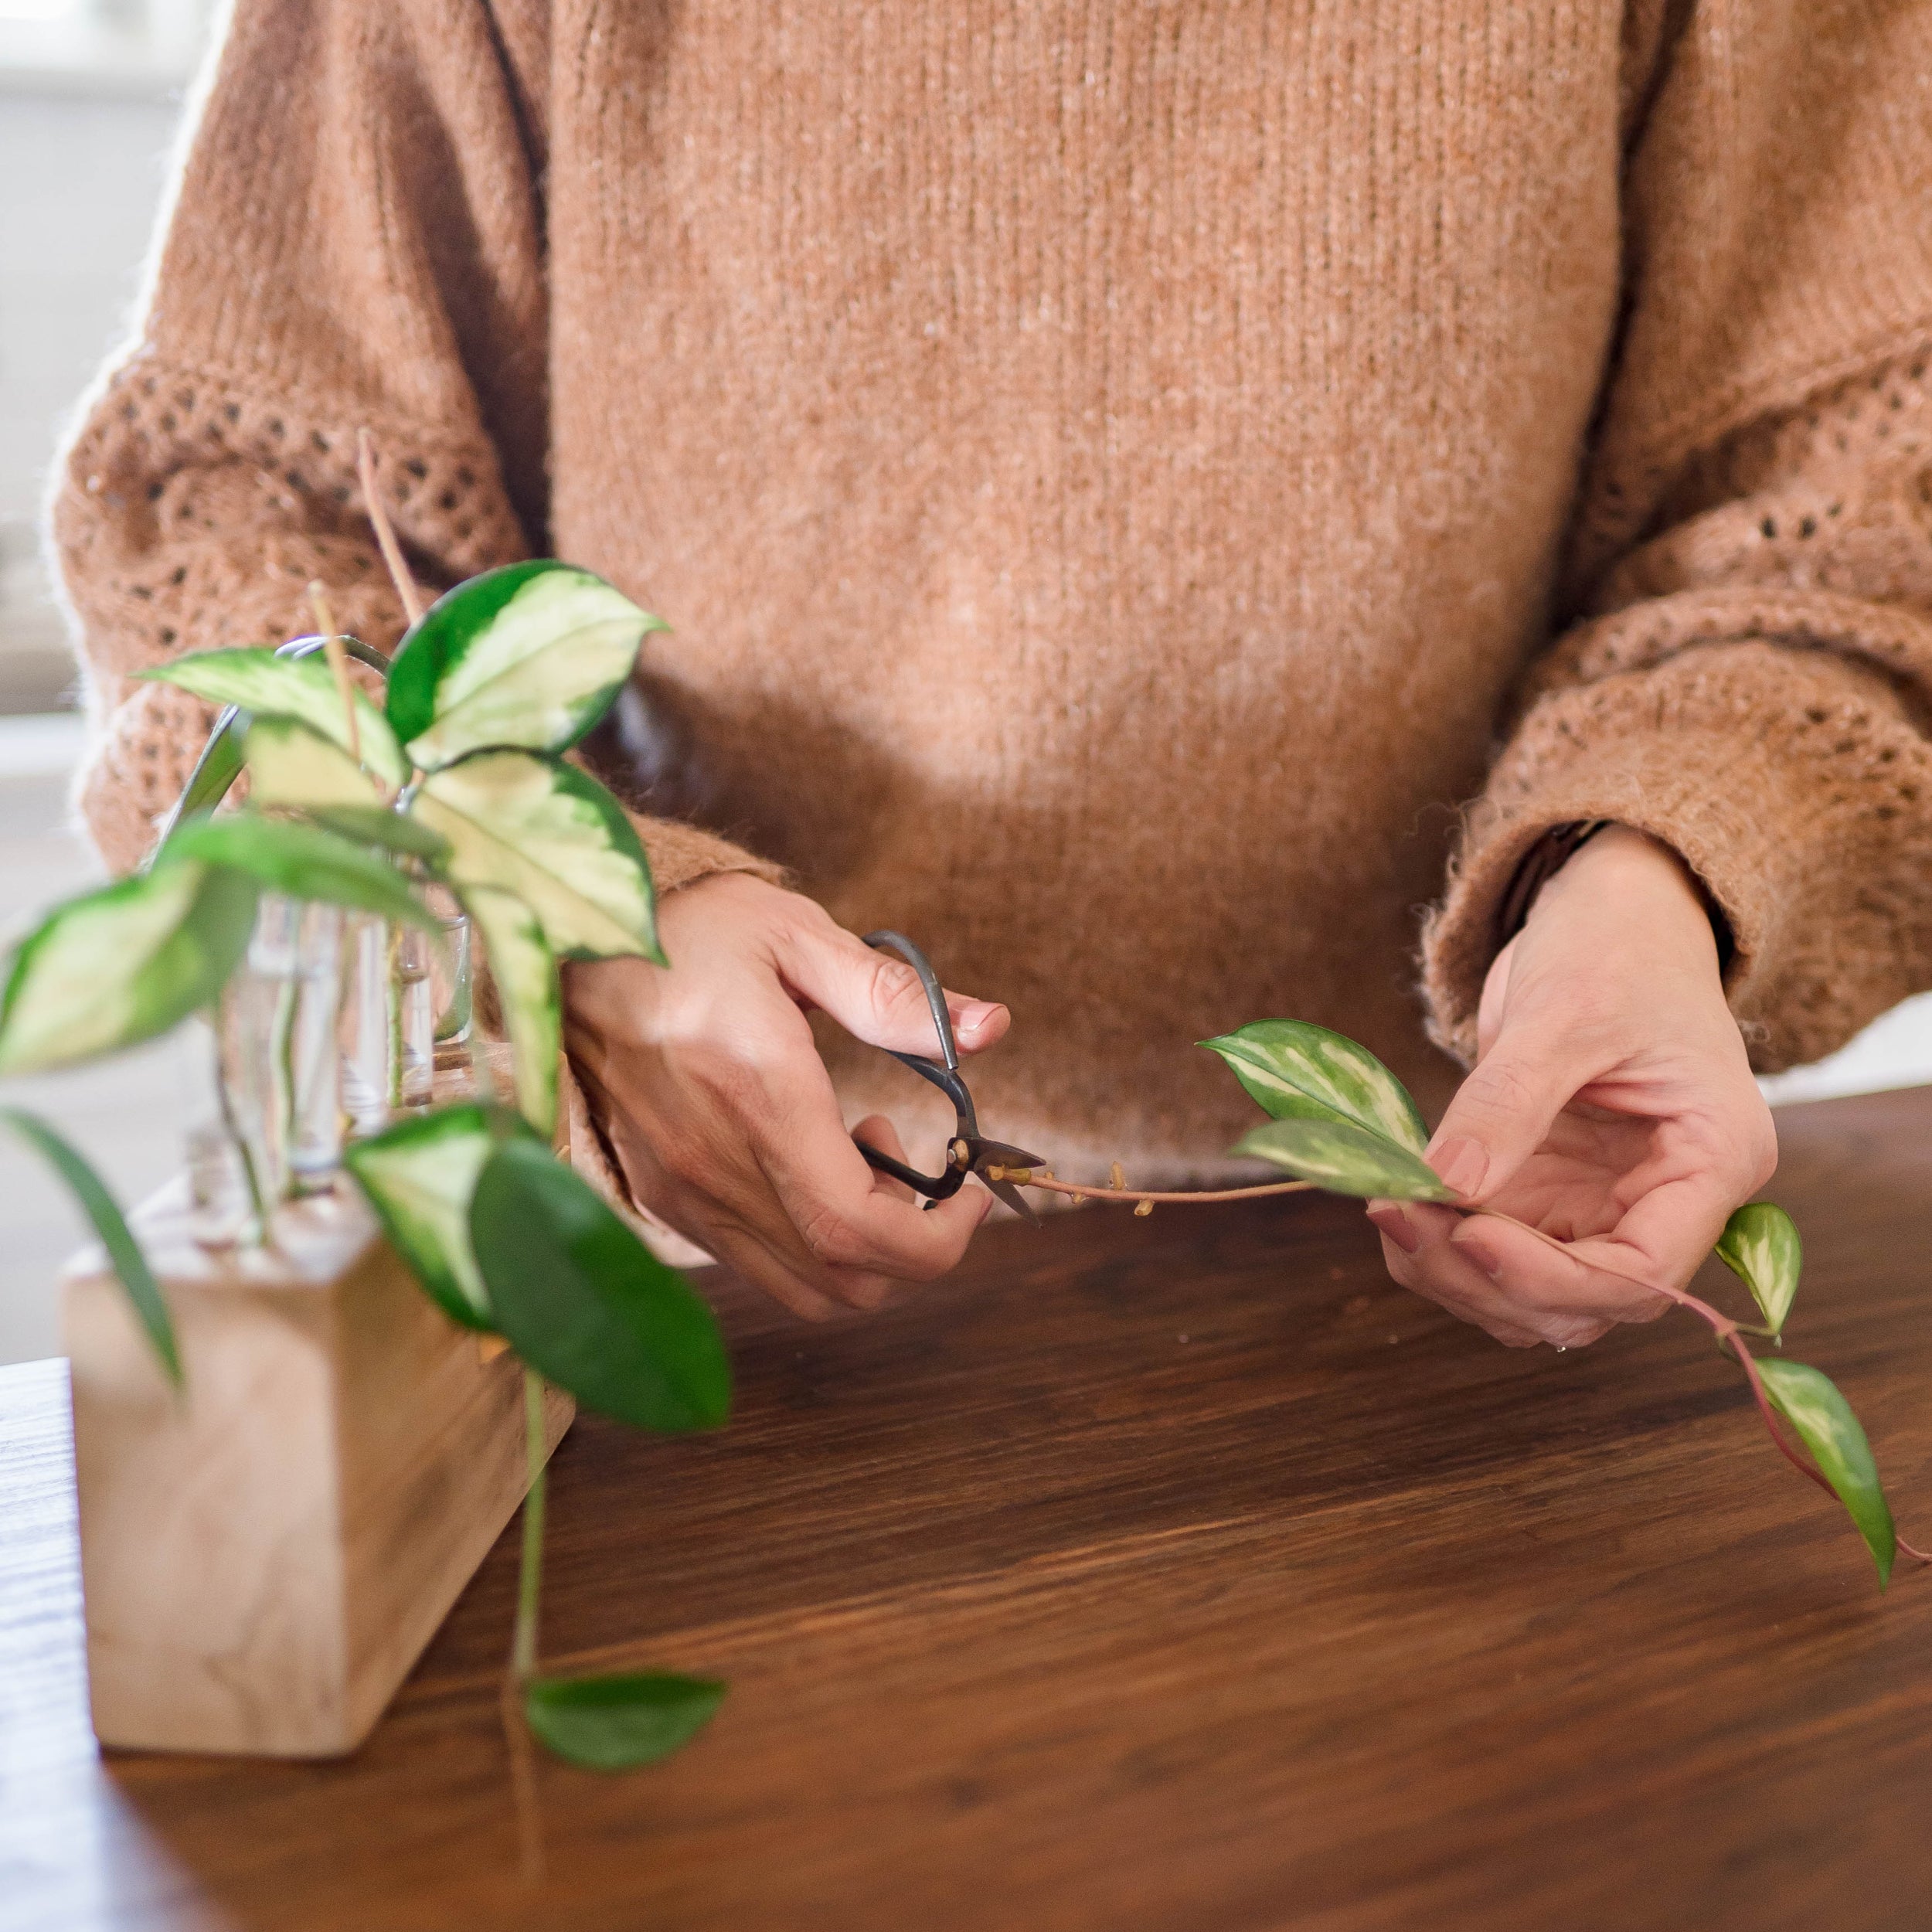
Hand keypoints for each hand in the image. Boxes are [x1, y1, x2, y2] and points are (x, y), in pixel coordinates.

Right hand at [563, 873, 1008, 1319]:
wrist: (568, 947)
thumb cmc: (686, 930)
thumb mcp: (796, 935)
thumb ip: (894, 996)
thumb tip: (993, 1028)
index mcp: (759, 1098)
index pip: (857, 1229)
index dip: (936, 1241)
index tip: (971, 1200)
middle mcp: (715, 1166)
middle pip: (842, 1278)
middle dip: (913, 1249)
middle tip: (926, 1174)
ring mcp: (684, 1192)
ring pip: (802, 1289)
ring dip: (863, 1254)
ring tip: (866, 1159)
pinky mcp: (664, 1198)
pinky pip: (757, 1266)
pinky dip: (812, 1247)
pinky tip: (813, 1165)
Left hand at [1369, 826, 1775, 1347]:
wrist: (1614, 917)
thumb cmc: (1616, 946)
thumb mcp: (1563, 1010)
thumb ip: (1508, 1100)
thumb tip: (1446, 1185)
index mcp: (1713, 1159)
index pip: (1644, 1272)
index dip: (1551, 1279)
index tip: (1468, 1237)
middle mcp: (1666, 1200)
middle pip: (1582, 1300)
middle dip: (1485, 1278)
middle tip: (1399, 1217)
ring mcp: (1605, 1203)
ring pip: (1532, 1294)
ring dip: (1453, 1273)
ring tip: (1390, 1209)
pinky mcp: (1552, 1193)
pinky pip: (1497, 1252)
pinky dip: (1442, 1244)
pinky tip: (1397, 1201)